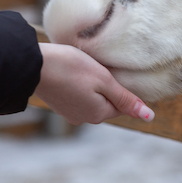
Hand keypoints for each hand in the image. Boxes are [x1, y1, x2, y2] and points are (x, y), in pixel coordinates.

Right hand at [34, 43, 154, 124]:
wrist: (33, 64)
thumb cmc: (71, 68)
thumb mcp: (104, 80)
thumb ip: (125, 99)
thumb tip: (149, 117)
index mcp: (98, 114)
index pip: (122, 106)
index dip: (123, 88)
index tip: (115, 72)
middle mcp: (84, 118)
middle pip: (107, 103)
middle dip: (108, 87)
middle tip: (101, 67)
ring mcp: (69, 112)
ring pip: (92, 99)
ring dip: (94, 86)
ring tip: (87, 68)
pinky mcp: (58, 103)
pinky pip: (78, 96)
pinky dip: (81, 85)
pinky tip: (75, 73)